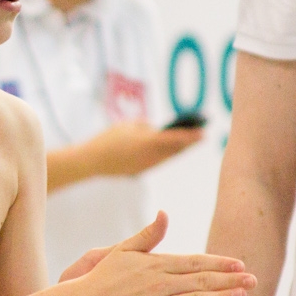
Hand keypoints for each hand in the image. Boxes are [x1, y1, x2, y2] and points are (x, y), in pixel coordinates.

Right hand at [73, 213, 253, 295]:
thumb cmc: (101, 276)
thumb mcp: (123, 249)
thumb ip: (148, 235)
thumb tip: (164, 214)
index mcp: (155, 264)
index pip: (194, 262)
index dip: (218, 263)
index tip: (239, 264)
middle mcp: (159, 284)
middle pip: (201, 281)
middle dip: (229, 280)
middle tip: (253, 280)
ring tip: (243, 295)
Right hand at [77, 122, 205, 177]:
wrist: (92, 161)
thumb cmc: (108, 139)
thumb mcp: (128, 125)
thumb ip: (145, 127)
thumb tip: (156, 132)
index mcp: (147, 142)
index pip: (175, 138)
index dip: (190, 135)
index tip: (204, 132)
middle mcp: (150, 156)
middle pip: (175, 149)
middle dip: (188, 143)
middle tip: (202, 135)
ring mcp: (146, 166)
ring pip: (168, 157)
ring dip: (179, 150)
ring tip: (191, 143)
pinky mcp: (141, 170)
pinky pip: (159, 161)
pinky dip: (167, 155)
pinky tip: (173, 151)